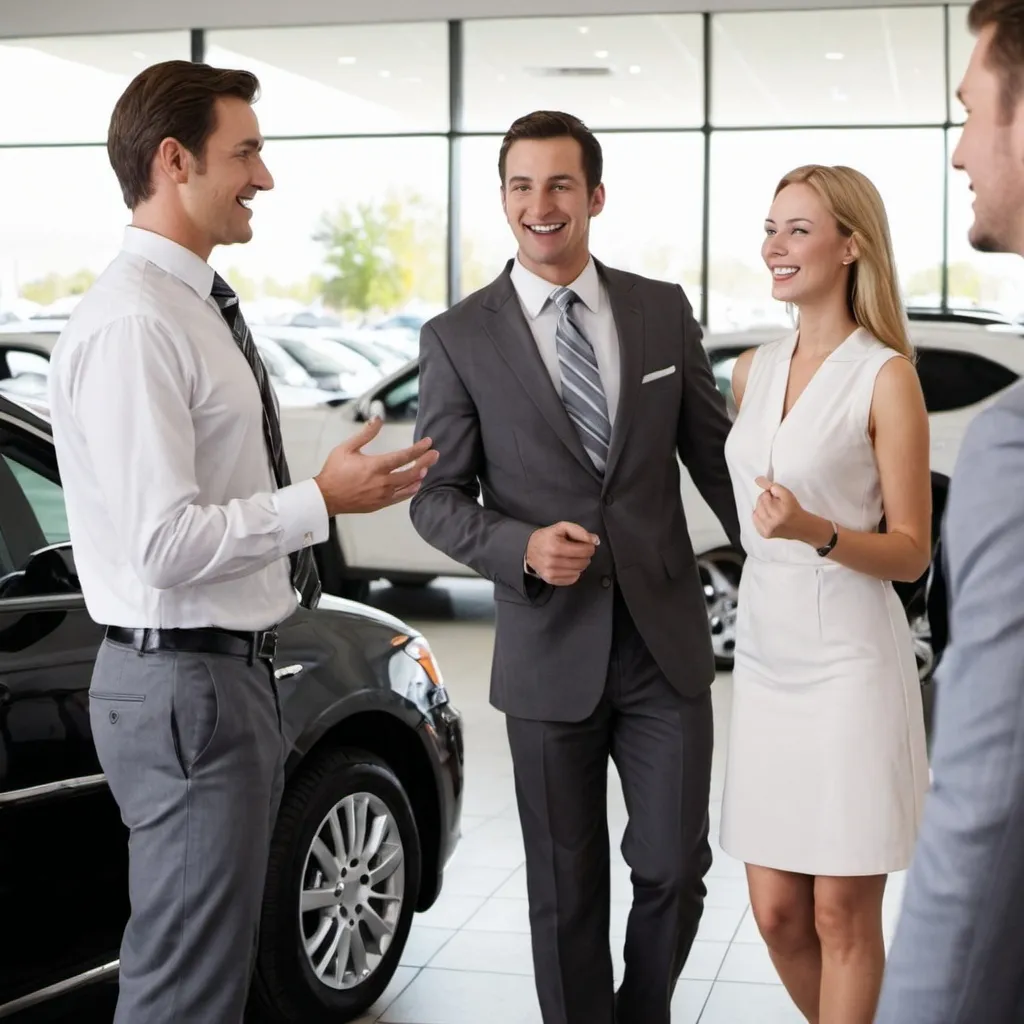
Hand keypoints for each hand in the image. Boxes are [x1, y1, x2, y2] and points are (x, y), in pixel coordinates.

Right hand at [314, 418, 439, 515]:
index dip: (419, 449)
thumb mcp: (346, 448)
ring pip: (410, 485)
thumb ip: (365, 433)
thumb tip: (378, 418)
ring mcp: (383, 495)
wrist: (326, 497)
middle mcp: (382, 482)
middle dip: (426, 462)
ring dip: (420, 475)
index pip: (404, 456)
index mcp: (375, 466)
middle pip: (413, 472)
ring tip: (426, 467)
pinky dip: (411, 489)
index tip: (429, 443)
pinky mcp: (381, 504)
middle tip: (435, 454)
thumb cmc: (334, 471)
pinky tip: (416, 483)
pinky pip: (402, 497)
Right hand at [525, 522, 600, 585]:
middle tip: (579, 551)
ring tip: (573, 557)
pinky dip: (574, 573)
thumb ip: (579, 531)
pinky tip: (568, 565)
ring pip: (579, 571)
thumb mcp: (562, 527)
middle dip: (585, 556)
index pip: (585, 551)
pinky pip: (572, 579)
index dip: (589, 546)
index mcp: (556, 546)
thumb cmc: (547, 537)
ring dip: (580, 564)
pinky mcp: (551, 580)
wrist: (528, 549)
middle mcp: (553, 562)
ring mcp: (551, 573)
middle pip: (583, 562)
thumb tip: (595, 541)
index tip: (586, 544)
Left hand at [752, 476, 812, 541]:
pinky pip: (755, 520)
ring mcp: (767, 530)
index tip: (777, 498)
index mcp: (780, 512)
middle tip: (776, 505)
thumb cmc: (794, 508)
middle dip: (766, 501)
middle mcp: (772, 523)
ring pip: (755, 512)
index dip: (770, 495)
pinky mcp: (765, 534)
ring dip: (762, 508)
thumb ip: (772, 486)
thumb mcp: (786, 494)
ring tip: (772, 510)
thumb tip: (757, 479)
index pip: (764, 496)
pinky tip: (769, 517)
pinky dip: (760, 516)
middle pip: (759, 504)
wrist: (801, 527)